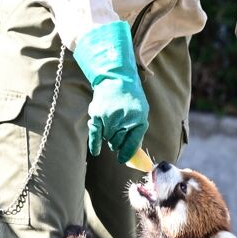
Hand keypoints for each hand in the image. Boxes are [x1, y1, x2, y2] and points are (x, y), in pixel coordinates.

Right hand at [73, 20, 148, 163]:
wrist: (116, 78)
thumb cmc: (131, 98)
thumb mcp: (141, 112)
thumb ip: (137, 131)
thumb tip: (132, 152)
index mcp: (138, 121)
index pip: (132, 144)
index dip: (127, 153)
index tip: (123, 159)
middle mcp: (124, 121)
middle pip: (118, 143)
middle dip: (118, 142)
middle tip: (118, 133)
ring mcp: (110, 118)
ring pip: (108, 138)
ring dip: (109, 136)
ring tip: (112, 123)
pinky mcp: (97, 115)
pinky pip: (95, 134)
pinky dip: (95, 144)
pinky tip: (96, 151)